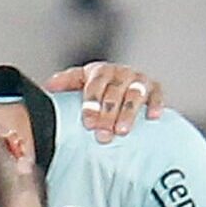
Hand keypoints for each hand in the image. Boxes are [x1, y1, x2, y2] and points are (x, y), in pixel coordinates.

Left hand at [45, 61, 164, 142]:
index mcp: (100, 71)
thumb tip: (48, 87)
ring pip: (135, 95)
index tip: (88, 123)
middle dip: (108, 115)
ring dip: (128, 113)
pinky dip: (156, 105)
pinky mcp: (154, 87)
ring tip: (122, 131)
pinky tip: (152, 117)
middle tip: (103, 135)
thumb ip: (66, 83)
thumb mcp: (80, 82)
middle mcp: (120, 72)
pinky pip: (157, 94)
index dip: (91, 104)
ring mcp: (138, 79)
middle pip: (114, 93)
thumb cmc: (98, 86)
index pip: (94, 85)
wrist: (123, 81)